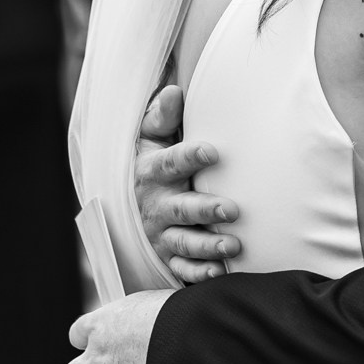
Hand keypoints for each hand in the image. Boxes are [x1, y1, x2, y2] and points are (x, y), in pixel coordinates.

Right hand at [136, 85, 242, 282]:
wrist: (129, 205)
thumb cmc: (153, 164)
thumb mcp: (150, 139)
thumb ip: (161, 117)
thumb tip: (174, 91)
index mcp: (151, 172)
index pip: (169, 163)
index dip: (189, 156)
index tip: (213, 151)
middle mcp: (155, 205)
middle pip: (179, 209)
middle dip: (205, 209)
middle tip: (233, 209)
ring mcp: (160, 234)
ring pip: (183, 242)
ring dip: (207, 245)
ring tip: (234, 245)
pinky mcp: (166, 257)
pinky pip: (181, 268)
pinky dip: (199, 272)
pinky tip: (220, 271)